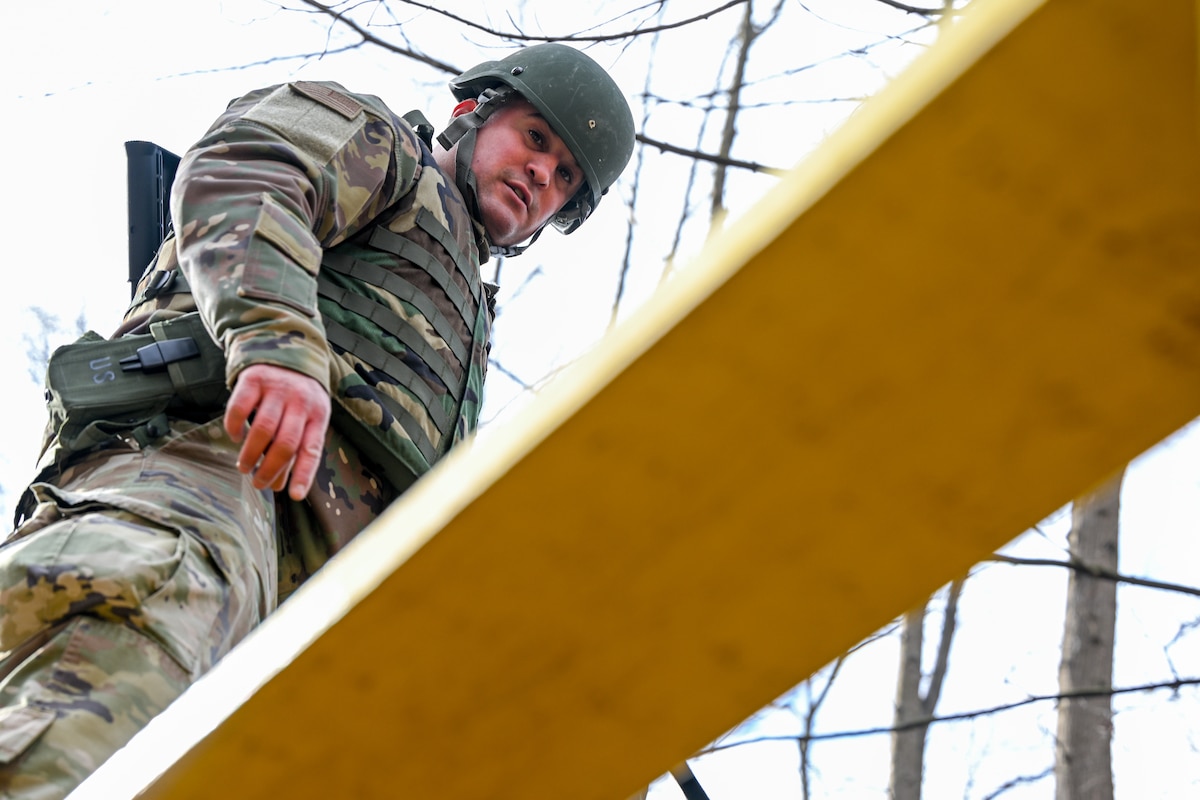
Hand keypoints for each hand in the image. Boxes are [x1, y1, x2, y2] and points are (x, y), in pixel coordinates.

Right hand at [224, 364, 330, 500]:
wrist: (285, 349)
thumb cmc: (298, 395)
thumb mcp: (309, 416)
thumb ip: (298, 447)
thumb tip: (282, 488)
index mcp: (318, 414)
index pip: (312, 449)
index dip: (303, 473)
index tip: (292, 495)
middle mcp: (300, 401)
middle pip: (285, 443)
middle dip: (270, 469)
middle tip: (259, 483)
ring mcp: (277, 389)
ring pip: (263, 429)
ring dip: (251, 453)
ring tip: (244, 467)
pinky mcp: (254, 379)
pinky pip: (240, 408)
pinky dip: (234, 427)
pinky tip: (234, 437)